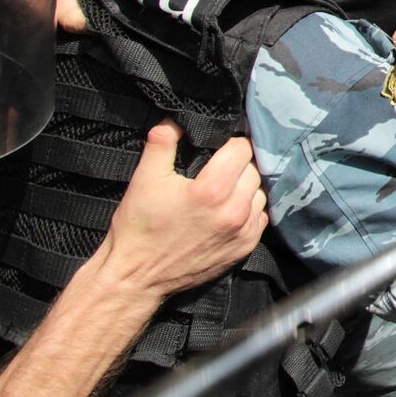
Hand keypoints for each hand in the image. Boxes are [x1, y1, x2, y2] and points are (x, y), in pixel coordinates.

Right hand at [99, 119, 265, 302]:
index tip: (218, 148)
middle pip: (253, 170)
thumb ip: (162, 141)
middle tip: (218, 168)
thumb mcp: (144, 178)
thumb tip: (176, 119)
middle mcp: (233, 211)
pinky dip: (249, 210)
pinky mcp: (244, 249)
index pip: (241, 149)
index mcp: (211, 190)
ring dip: (246, 187)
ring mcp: (241, 232)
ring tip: (223, 189)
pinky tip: (229, 210)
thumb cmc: (139, 228)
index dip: (229, 143)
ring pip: (260, 194)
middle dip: (238, 164)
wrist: (135, 278)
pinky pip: (259, 218)